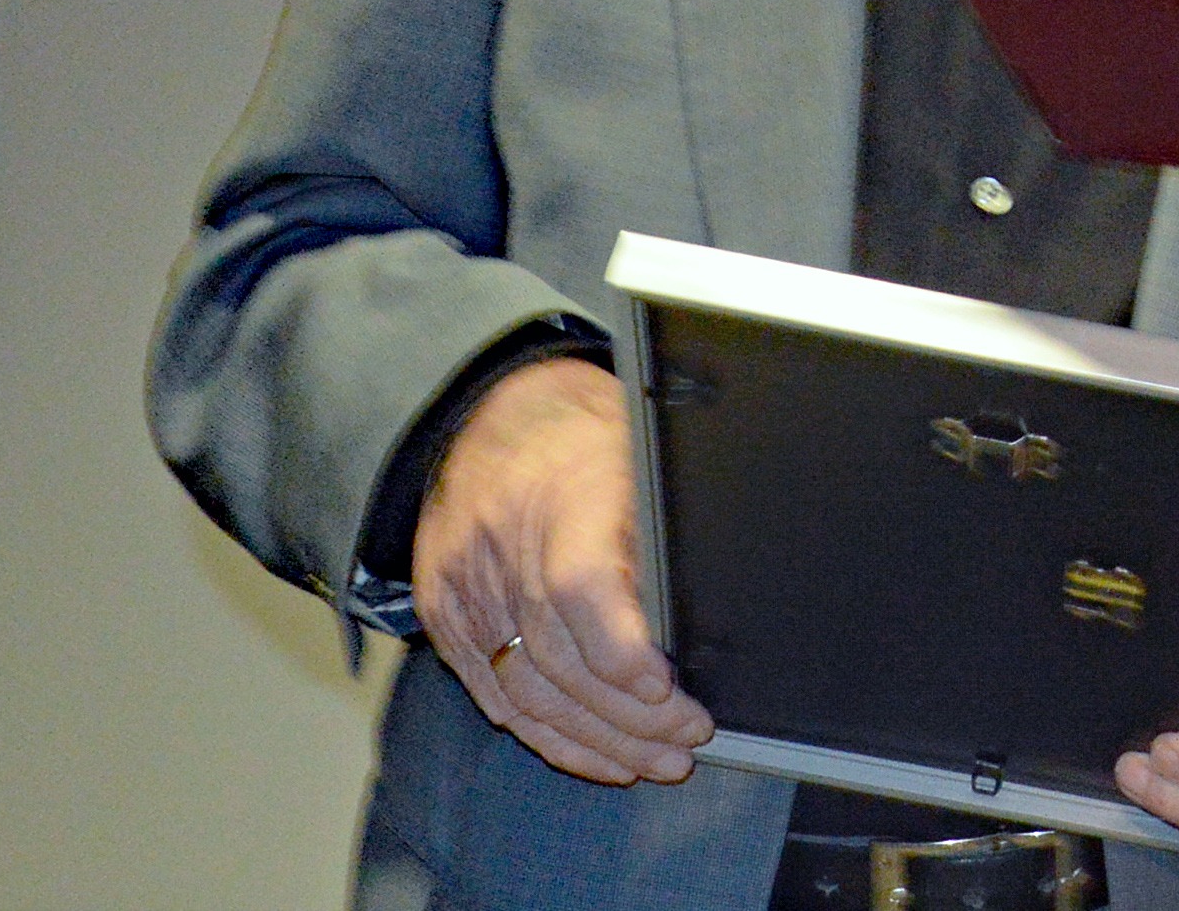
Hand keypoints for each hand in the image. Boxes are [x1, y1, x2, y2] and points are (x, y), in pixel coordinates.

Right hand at [411, 355, 713, 781]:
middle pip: (561, 658)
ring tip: (658, 759)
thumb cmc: (590, 436)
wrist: (491, 418)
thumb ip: (670, 520)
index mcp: (563, 494)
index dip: (620, 647)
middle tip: (691, 737)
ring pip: (530, 692)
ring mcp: (466, 589)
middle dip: (631, 715)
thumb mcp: (644, 451)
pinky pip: (497, 696)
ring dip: (599, 739)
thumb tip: (732, 590)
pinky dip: (549, 736)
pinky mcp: (446, 620)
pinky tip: (597, 755)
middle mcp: (504, 548)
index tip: (667, 688)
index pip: (578, 585)